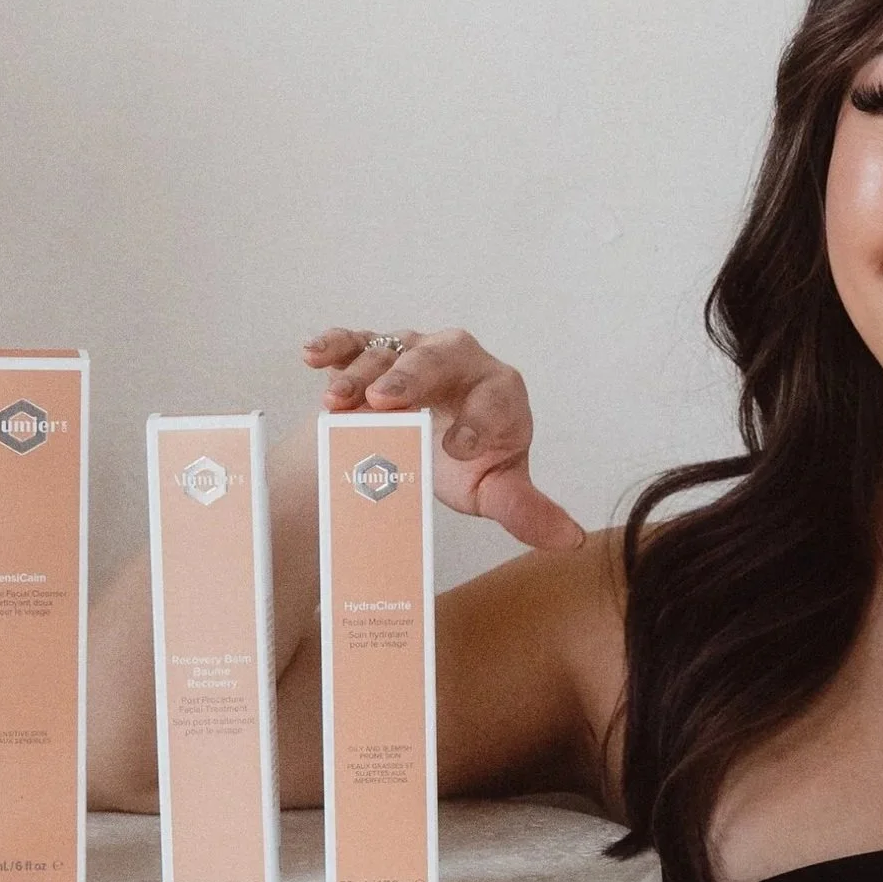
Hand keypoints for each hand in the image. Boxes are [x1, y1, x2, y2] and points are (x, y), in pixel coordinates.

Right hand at [305, 327, 586, 550]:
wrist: (429, 440)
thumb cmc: (470, 463)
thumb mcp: (496, 491)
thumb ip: (527, 511)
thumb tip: (570, 541)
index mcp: (501, 392)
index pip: (496, 400)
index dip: (478, 424)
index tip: (458, 451)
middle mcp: (462, 360)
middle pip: (441, 357)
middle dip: (412, 377)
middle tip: (384, 401)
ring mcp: (416, 350)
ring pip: (391, 350)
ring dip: (361, 373)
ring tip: (336, 402)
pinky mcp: (377, 351)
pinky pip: (356, 340)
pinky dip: (335, 345)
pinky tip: (313, 356)